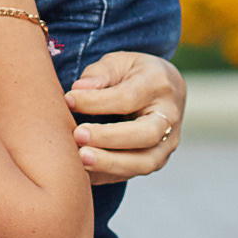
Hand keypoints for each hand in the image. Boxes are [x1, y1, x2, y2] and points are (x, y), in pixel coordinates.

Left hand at [66, 52, 186, 182]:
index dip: (96, 101)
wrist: (164, 90)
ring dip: (111, 163)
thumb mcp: (119, 62)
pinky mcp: (157, 161)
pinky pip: (132, 174)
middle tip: (78, 135)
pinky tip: (83, 171)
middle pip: (145, 134)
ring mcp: (167, 143)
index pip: (128, 98)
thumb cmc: (133, 74)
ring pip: (144, 162)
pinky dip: (107, 175)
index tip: (68, 100)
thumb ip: (100, 73)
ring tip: (81, 158)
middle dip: (110, 138)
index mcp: (159, 85)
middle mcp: (170, 117)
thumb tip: (78, 89)